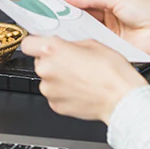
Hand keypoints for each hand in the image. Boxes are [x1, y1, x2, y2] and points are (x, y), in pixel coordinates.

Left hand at [21, 36, 145, 123]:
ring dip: (58, 77)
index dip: (36, 42)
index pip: (28, 43)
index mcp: (53, 50)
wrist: (121, 99)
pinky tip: (80, 89)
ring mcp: (50, 90)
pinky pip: (54, 94)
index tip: (41, 44)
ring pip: (47, 79)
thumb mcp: (92, 43)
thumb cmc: (111, 72)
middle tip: (71, 61)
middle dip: (52, 60)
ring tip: (79, 77)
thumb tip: (64, 46)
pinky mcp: (56, 106)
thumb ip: (70, 44)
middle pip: (39, 61)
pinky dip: (63, 92)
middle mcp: (47, 70)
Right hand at [63, 0, 149, 73]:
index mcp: (109, 3)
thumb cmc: (148, 11)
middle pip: (83, 18)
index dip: (71, 3)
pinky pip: (94, 44)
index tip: (56, 3)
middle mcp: (107, 19)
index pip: (85, 2)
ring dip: (75, 30)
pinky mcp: (110, 47)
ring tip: (61, 27)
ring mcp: (108, 34)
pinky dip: (84, 42)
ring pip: (86, 31)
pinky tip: (75, 39)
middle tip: (54, 17)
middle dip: (70, 18)